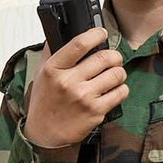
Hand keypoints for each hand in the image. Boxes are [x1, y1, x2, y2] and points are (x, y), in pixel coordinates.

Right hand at [22, 28, 127, 147]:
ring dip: (119, 72)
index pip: (79, 44)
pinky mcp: (95, 112)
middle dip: (114, 56)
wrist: (43, 132)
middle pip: (105, 58)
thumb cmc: (44, 101)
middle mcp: (68, 82)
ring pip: (117, 74)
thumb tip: (62, 29)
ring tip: (113, 75)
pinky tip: (114, 90)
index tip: (102, 33)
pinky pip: (120, 93)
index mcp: (54, 69)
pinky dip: (121, 89)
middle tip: (113, 59)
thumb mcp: (41, 73)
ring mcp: (83, 98)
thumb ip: (52, 50)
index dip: (96, 34)